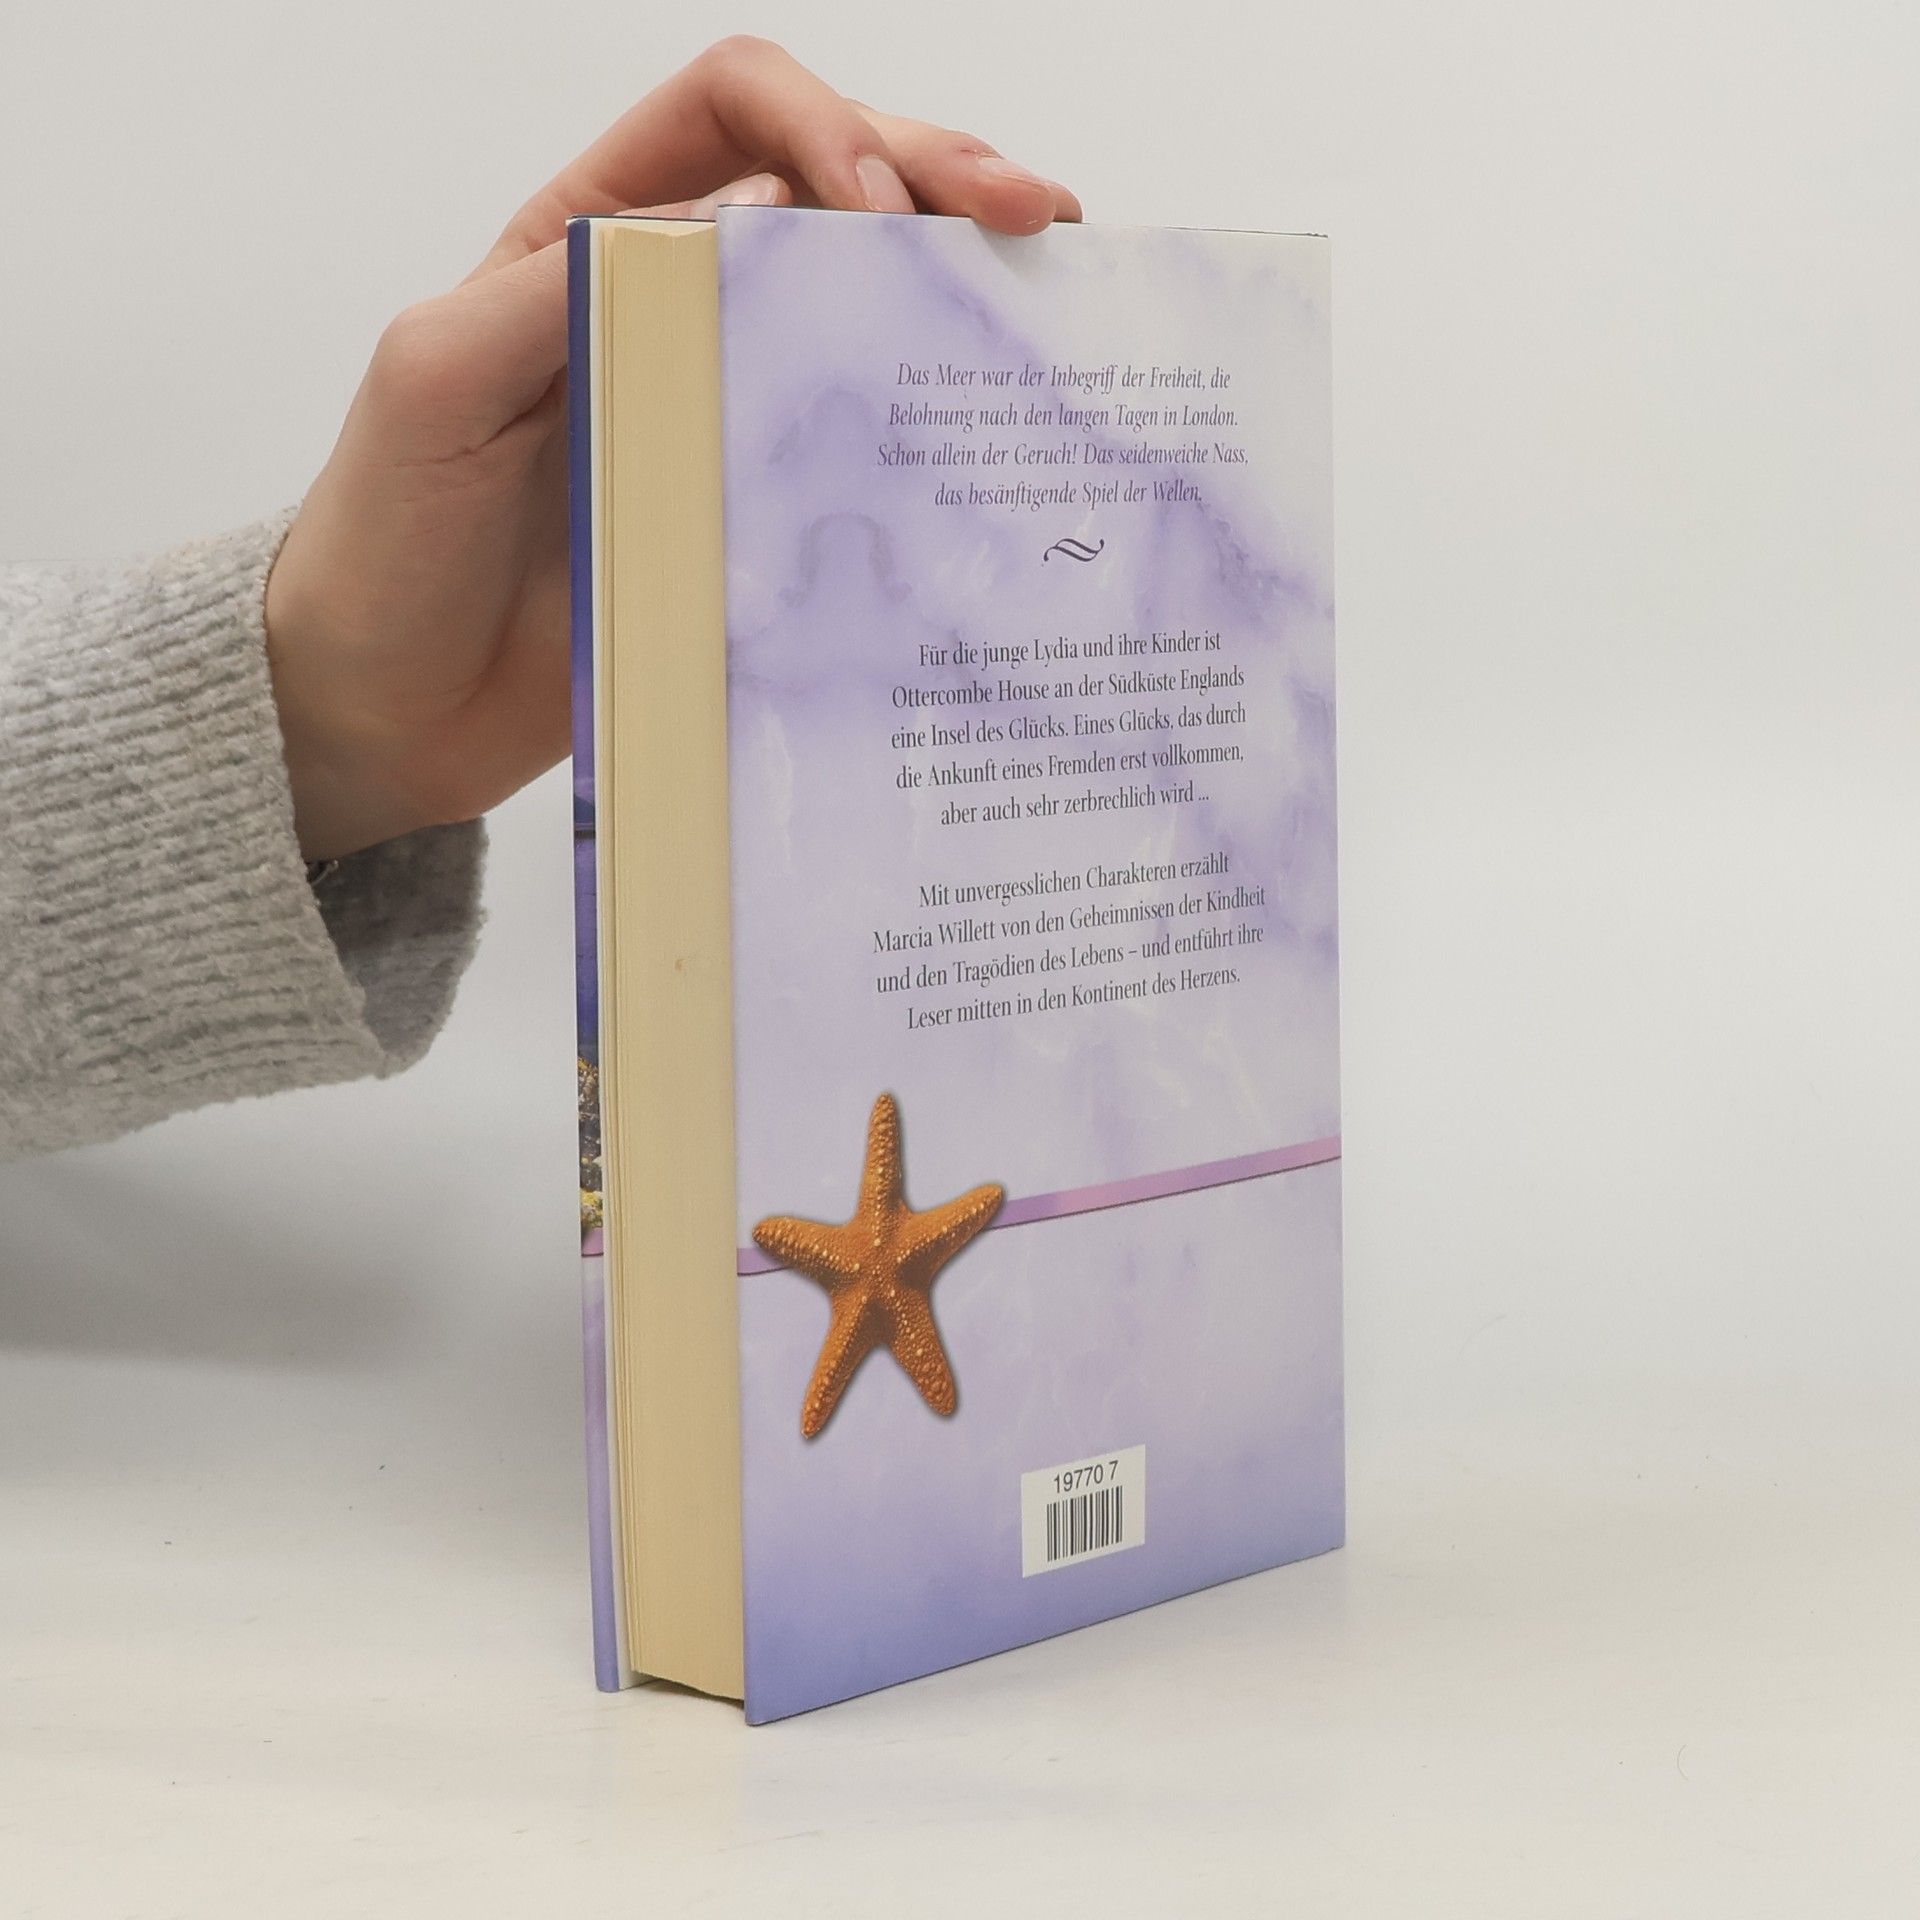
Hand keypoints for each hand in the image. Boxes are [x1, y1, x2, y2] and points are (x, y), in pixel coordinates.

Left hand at [265, 38, 1080, 859]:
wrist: (388, 703)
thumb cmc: (387, 537)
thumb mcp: (438, 380)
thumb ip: (566, 287)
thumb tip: (745, 222)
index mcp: (591, 239)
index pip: (731, 113)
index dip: (822, 126)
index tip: (878, 204)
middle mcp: (677, 305)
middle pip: (832, 190)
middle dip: (941, 178)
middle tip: (1034, 219)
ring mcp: (727, 410)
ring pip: (867, 308)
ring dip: (962, 284)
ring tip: (1055, 287)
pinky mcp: (757, 512)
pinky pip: (861, 449)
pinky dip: (934, 422)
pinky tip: (994, 422)